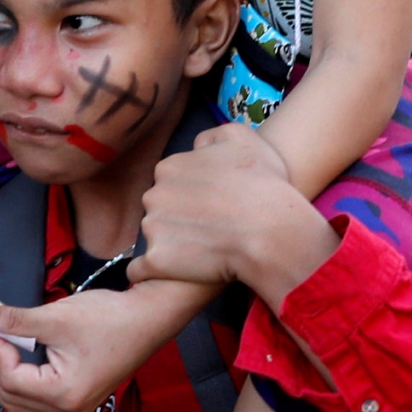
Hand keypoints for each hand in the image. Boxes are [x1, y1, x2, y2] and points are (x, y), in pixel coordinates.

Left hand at [0, 287, 181, 411]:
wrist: (150, 319)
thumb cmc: (109, 318)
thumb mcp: (56, 316)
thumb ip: (14, 320)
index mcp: (64, 393)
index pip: (11, 378)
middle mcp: (69, 411)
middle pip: (12, 399)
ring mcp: (76, 410)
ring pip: (24, 407)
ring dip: (3, 382)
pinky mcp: (80, 401)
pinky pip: (39, 406)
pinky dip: (22, 389)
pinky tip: (15, 368)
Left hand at [132, 125, 335, 301]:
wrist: (270, 231)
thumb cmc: (263, 184)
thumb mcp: (241, 138)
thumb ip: (211, 138)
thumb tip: (197, 147)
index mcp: (169, 167)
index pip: (170, 181)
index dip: (191, 195)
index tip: (211, 206)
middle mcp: (154, 195)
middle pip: (158, 208)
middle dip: (176, 218)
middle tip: (208, 229)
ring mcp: (152, 229)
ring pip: (153, 237)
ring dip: (169, 244)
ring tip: (201, 253)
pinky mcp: (156, 261)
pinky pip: (141, 270)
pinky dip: (153, 273)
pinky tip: (173, 274)